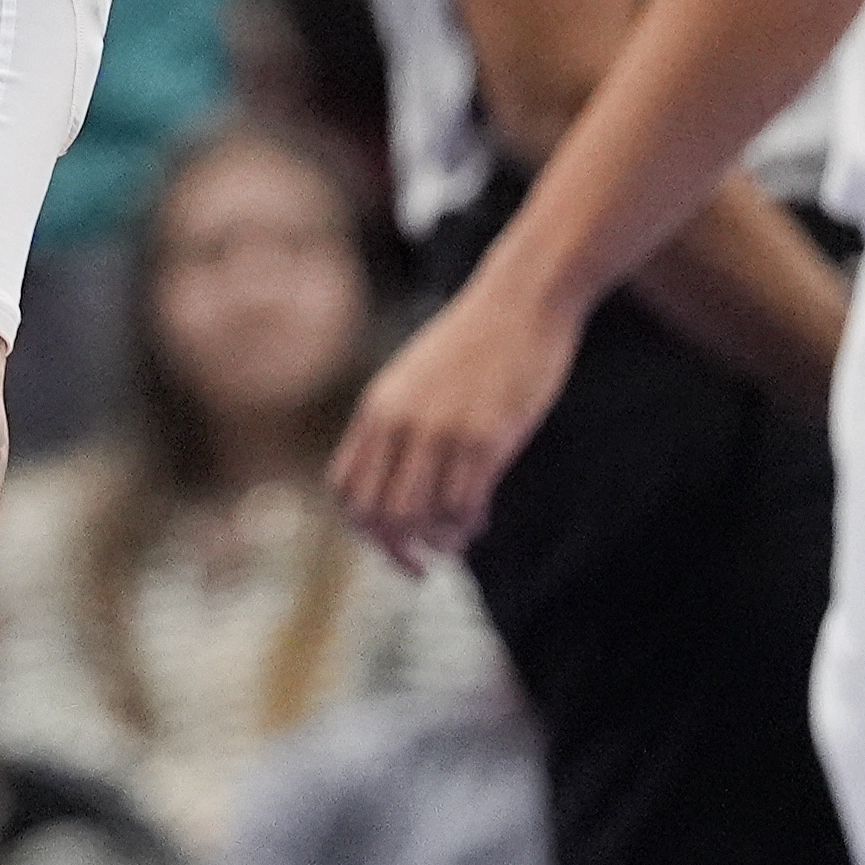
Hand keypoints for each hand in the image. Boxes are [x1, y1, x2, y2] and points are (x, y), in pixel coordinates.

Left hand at [329, 270, 582, 570]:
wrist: (519, 300)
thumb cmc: (473, 344)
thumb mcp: (415, 378)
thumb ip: (397, 421)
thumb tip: (393, 477)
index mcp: (376, 409)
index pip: (345, 490)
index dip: (362, 529)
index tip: (390, 544)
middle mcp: (400, 423)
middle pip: (377, 514)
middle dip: (396, 550)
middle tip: (422, 565)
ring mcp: (441, 431)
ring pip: (419, 518)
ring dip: (437, 542)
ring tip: (457, 541)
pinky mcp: (486, 437)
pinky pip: (464, 506)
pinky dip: (468, 526)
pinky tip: (479, 520)